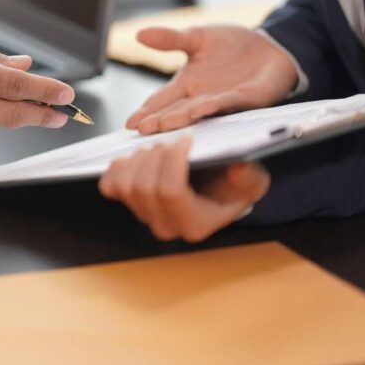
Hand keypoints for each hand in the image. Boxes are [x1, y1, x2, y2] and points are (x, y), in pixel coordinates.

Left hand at [99, 136, 269, 241]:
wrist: (217, 190)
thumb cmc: (233, 185)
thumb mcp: (254, 181)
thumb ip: (249, 178)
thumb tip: (237, 168)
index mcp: (195, 224)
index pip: (170, 192)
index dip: (172, 161)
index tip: (185, 139)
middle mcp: (165, 225)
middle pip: (144, 186)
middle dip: (155, 155)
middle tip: (170, 139)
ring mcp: (143, 215)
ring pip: (124, 185)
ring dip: (136, 158)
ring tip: (155, 146)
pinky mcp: (128, 202)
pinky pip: (110, 186)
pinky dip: (118, 166)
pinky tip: (136, 155)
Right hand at [126, 25, 297, 134]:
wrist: (270, 46)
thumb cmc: (232, 45)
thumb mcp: (196, 37)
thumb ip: (170, 39)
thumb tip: (139, 34)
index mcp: (186, 85)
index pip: (161, 101)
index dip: (146, 112)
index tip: (130, 123)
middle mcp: (201, 98)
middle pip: (175, 111)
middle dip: (158, 121)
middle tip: (141, 130)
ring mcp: (223, 101)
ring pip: (197, 112)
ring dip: (181, 119)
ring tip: (163, 125)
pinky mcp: (246, 99)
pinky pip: (228, 102)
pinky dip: (213, 106)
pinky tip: (199, 109)